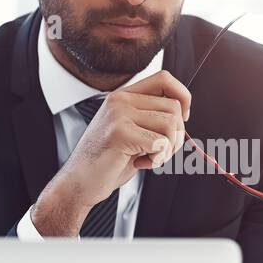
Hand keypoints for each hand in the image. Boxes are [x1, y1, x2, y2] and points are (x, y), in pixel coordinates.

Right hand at [30, 70, 191, 235]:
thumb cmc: (107, 161)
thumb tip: (182, 112)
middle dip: (176, 135)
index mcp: (123, 96)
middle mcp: (120, 100)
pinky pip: (160, 143)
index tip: (182, 119)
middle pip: (173, 107)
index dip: (182, 97)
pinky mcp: (119, 133)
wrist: (79, 183)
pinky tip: (140, 163)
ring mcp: (118, 114)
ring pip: (170, 125)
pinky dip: (157, 159)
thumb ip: (151, 117)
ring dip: (167, 149)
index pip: (165, 79)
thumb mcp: (131, 131)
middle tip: (159, 152)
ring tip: (148, 157)